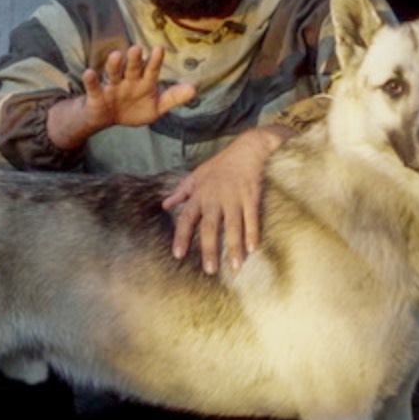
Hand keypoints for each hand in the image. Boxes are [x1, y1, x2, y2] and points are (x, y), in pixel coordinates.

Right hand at [46, 46, 198, 149]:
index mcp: (144, 82)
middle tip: (137, 48)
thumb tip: (194, 89)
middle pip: (132, 68)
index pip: (151, 70)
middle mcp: (128, 80)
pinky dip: (92, 80)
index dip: (155, 61)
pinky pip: (94, 87)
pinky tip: (89, 73)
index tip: (159, 49)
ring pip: (114, 73)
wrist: (108, 118)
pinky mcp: (97, 95)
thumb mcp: (156, 106)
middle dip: (135, 60)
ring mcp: (112, 87)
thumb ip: (173, 98)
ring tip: (116, 55)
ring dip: (114, 65)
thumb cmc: (134, 108)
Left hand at [164, 126, 288, 275]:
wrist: (248, 149)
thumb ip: (181, 192)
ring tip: (236, 267)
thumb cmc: (220, 165)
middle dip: (209, 249)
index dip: (182, 236)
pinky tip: (253, 249)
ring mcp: (234, 198)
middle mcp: (215, 198)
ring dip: (234, 247)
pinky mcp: (252, 196)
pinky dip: (253, 233)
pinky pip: (252, 218)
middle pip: (210, 227)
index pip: (187, 218)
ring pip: (233, 226)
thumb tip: (165, 204)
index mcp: (200, 195)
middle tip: (210, 270)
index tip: (178, 254)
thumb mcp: (196, 176)